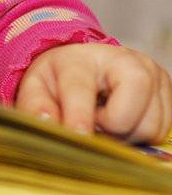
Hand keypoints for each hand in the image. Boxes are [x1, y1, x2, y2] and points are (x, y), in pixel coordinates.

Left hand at [14, 43, 171, 142]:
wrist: (85, 63)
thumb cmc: (59, 79)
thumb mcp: (36, 88)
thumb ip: (36, 107)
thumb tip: (48, 124)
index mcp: (81, 59)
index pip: (81, 88)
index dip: (79, 115)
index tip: (77, 134)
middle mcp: (124, 61)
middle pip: (126, 115)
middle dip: (108, 131)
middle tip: (93, 123)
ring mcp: (152, 73)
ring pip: (149, 128)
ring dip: (125, 136)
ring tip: (106, 120)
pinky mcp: (168, 89)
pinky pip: (162, 132)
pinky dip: (140, 134)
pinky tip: (122, 119)